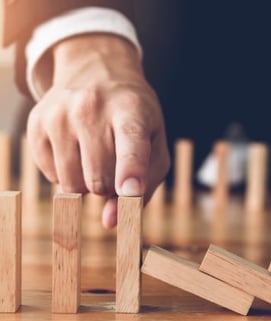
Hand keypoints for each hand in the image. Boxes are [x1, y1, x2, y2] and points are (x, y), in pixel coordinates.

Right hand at [27, 34, 169, 227]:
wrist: (96, 71)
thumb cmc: (134, 117)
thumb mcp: (154, 144)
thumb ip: (144, 186)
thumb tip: (110, 221)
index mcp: (131, 110)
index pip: (130, 144)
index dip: (130, 171)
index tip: (130, 191)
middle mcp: (92, 107)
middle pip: (99, 178)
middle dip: (109, 187)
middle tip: (114, 166)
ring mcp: (59, 113)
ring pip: (72, 183)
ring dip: (87, 184)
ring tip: (96, 157)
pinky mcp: (37, 123)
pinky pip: (51, 176)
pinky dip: (67, 174)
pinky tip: (76, 151)